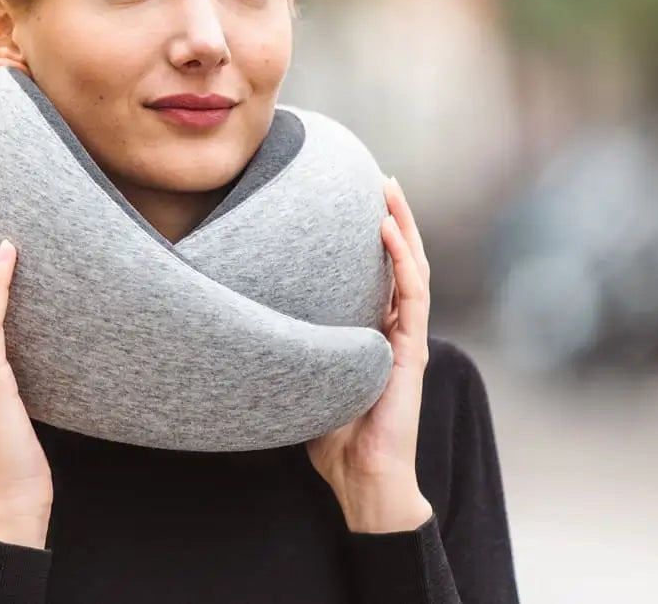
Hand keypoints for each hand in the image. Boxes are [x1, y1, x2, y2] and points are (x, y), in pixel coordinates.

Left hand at [306, 176, 434, 532]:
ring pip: (413, 267)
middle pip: (402, 260)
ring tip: (389, 190)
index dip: (375, 237)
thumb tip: (243, 317)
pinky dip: (401, 259)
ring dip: (403, 226)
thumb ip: (294, 346)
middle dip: (394, 217)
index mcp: (376, 333)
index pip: (380, 274)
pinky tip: (388, 231)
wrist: (363, 478)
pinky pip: (411, 295)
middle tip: (380, 179)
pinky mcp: (411, 351)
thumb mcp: (309, 376)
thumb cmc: (335, 435)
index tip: (356, 200)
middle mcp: (397, 330)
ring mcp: (408, 338)